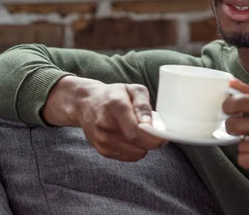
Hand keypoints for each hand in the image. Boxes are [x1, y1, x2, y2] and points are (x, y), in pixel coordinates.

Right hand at [44, 76, 166, 161]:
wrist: (85, 103)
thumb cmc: (114, 95)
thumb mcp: (133, 90)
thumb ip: (143, 106)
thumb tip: (150, 125)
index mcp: (116, 106)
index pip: (136, 132)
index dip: (153, 137)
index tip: (163, 136)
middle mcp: (106, 125)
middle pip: (137, 146)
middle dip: (151, 142)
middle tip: (154, 132)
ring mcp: (102, 140)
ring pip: (135, 154)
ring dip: (143, 146)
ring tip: (140, 132)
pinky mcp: (102, 150)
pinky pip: (128, 157)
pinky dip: (134, 150)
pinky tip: (131, 138)